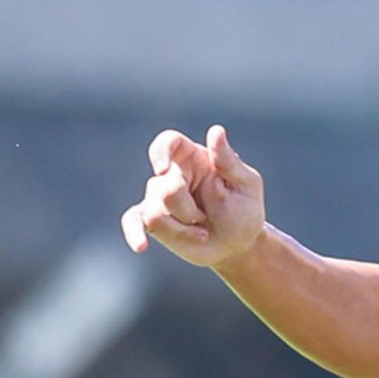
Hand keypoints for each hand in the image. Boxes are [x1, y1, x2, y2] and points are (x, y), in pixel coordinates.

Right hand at [120, 124, 264, 266]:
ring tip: (201, 232)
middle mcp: (171, 174)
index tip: (164, 169)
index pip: (168, 142)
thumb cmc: (244, 209)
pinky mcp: (152, 221)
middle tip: (205, 218)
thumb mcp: (247, 184)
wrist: (238, 244)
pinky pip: (131, 221)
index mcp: (193, 158)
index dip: (161, 152)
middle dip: (186, 209)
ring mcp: (158, 198)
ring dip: (181, 229)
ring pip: (153, 212)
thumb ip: (229, 160)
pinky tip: (141, 246)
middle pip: (162, 187)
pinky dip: (133, 233)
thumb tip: (216, 130)